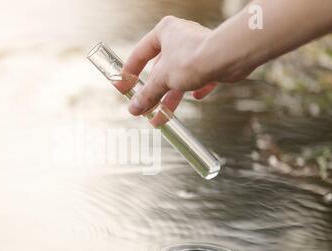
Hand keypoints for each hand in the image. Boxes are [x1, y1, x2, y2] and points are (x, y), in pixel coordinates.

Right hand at [119, 16, 249, 124]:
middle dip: (152, 92)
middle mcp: (180, 38)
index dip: (129, 72)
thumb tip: (134, 108)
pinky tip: (195, 96)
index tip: (123, 87)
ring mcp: (196, 49)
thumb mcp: (162, 79)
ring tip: (160, 117)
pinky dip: (195, 88)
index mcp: (164, 32)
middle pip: (159, 70)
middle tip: (142, 108)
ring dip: (169, 98)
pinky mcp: (212, 61)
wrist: (227, 58)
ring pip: (177, 77)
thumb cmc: (192, 58)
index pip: (140, 53)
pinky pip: (199, 78)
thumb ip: (147, 94)